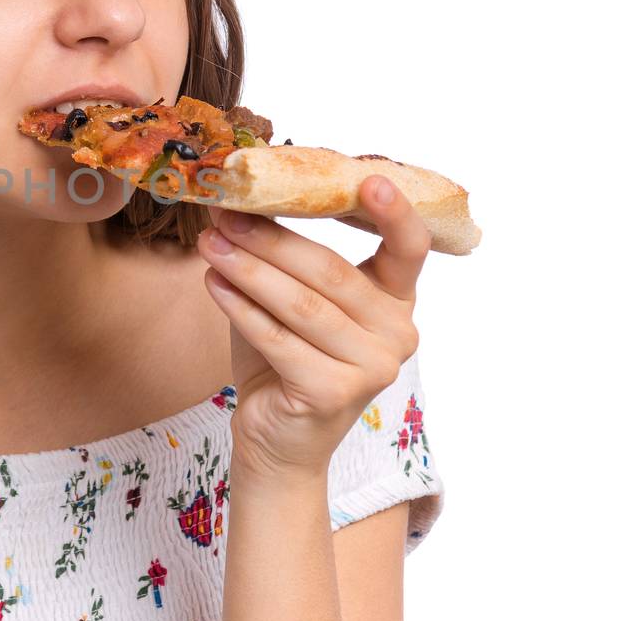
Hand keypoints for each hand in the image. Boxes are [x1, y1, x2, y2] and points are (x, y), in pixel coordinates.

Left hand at [196, 175, 429, 480]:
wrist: (277, 442)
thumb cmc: (284, 361)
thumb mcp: (292, 300)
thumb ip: (285, 259)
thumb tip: (240, 202)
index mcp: (397, 301)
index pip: (409, 250)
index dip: (394, 214)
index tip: (369, 179)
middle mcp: (397, 334)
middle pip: (331, 272)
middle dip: (272, 238)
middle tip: (226, 213)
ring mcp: (372, 368)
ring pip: (302, 304)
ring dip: (249, 269)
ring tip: (210, 243)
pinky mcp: (334, 394)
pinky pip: (278, 339)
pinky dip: (240, 308)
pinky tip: (212, 284)